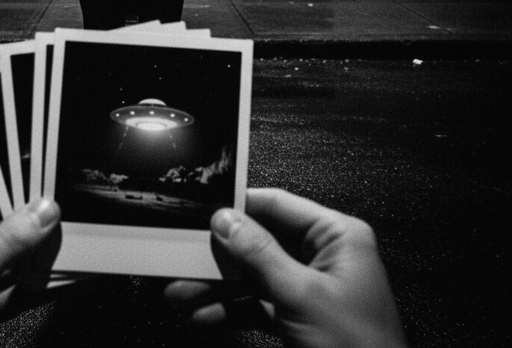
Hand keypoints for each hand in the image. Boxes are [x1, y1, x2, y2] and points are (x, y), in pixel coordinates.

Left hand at [0, 177, 59, 347]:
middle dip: (32, 226)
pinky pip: (15, 287)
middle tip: (64, 222)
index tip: (48, 186)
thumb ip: (6, 243)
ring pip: (11, 257)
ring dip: (38, 256)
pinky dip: (37, 284)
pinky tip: (60, 278)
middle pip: (0, 224)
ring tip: (69, 248)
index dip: (13, 188)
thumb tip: (42, 211)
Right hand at [165, 188, 407, 347]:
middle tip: (186, 257)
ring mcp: (312, 287)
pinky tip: (204, 314)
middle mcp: (325, 256)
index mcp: (338, 237)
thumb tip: (226, 219)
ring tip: (183, 291)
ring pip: (255, 275)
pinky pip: (260, 302)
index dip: (240, 206)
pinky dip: (233, 309)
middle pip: (261, 242)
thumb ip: (260, 254)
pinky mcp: (302, 316)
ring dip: (220, 286)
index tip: (202, 211)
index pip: (279, 205)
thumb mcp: (302, 295)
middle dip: (221, 256)